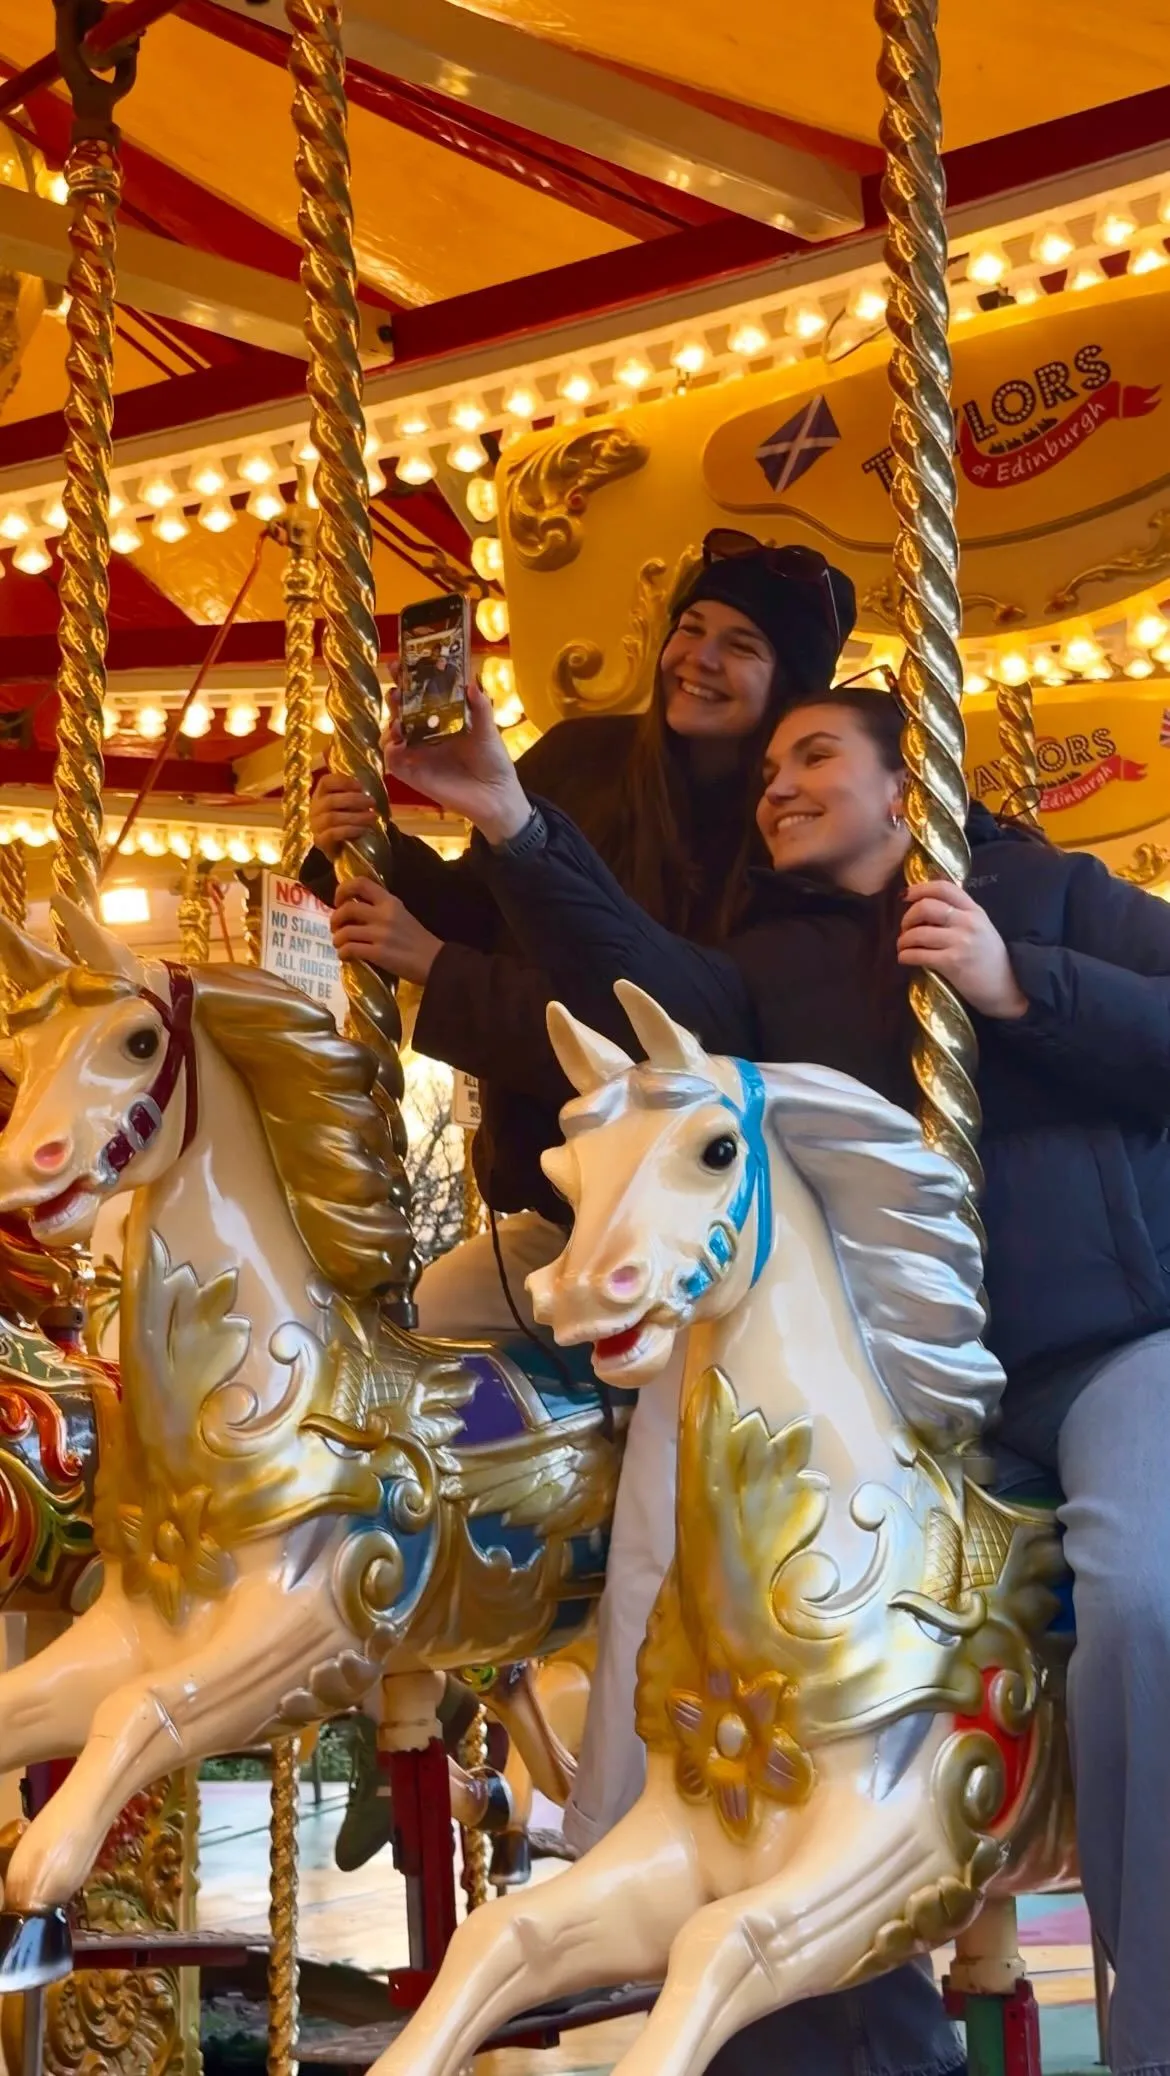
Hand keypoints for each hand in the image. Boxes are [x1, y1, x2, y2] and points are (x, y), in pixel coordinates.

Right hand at [310, 771, 379, 862]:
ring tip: (372, 817)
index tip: (361, 786)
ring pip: (332, 817)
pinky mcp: (319, 841)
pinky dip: (349, 831)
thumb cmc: (345, 821)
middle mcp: (314, 808)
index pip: (326, 782)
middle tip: (372, 803)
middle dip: (354, 800)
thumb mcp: (348, 806)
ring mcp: (315, 825)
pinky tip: (362, 830)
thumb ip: (354, 795)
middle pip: (331, 800)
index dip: (343, 782)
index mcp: (321, 794)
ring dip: (356, 817)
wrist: (338, 848)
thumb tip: (370, 792)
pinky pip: (333, 834)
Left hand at [331, 878, 441, 984]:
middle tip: (335, 928)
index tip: (339, 901)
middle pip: (347, 908)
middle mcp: (384, 914)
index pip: (361, 883)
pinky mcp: (378, 953)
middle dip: (335, 919)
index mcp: (390, 902)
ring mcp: (380, 934)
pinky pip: (350, 949)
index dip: (343, 890)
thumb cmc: (418, 940)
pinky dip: (343, 953)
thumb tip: (354, 910)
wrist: (435, 962)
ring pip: (345, 932)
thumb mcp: (402, 915)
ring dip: (337, 940)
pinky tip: (345, 956)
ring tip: (340, 945)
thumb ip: (381, 909)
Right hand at [385, 681, 529, 846]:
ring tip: (399, 720)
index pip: (419, 694)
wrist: (496, 796)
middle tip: (396, 689)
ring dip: (390, 723)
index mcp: (441, 718)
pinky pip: (393, 761)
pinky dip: (390, 751)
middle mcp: (425, 733)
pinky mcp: (413, 774)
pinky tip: (398, 744)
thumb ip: (480, 708)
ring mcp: (417, 754)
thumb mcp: (488, 731)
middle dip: (394, 697)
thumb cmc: (493, 761)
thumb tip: (471, 684)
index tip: (401, 663)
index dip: (407, 679)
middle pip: (401, 710)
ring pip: (391, 734)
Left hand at [898, 881, 1027, 1019]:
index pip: (944, 888)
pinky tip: (904, 958)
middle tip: (904, 928)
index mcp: (975, 910)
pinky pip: (919, 955)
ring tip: (902, 946)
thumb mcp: (981, 928)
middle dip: (907, 917)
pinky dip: (905, 956)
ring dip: (903, 940)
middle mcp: (968, 922)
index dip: (920, 888)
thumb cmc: (991, 959)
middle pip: (926, 907)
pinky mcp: (952, 963)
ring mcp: (960, 942)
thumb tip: (926, 908)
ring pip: (918, 932)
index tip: (906, 895)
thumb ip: (960, 915)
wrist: (1007, 987)